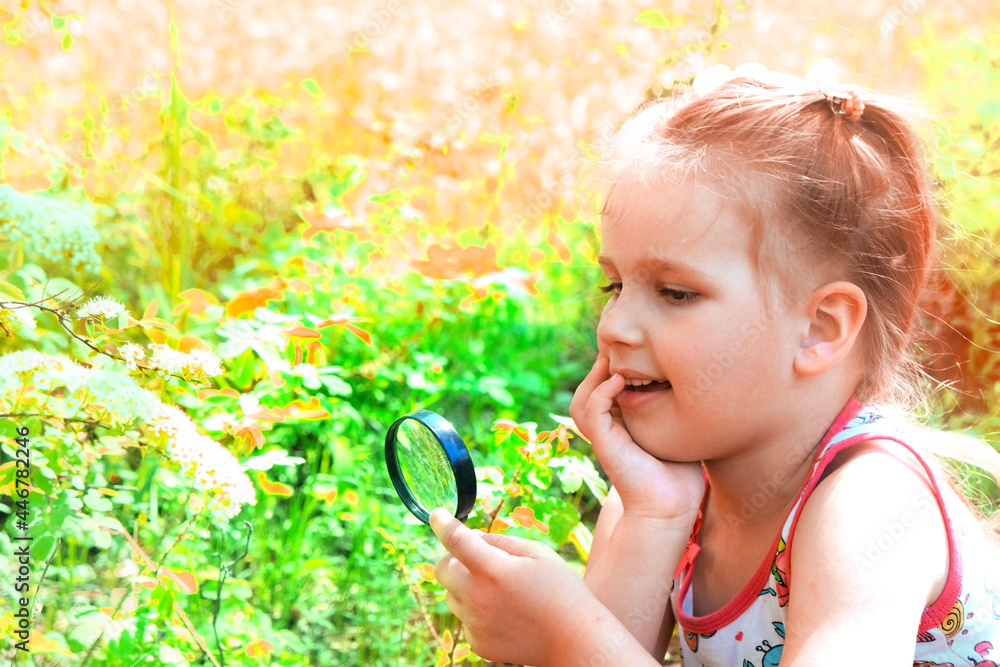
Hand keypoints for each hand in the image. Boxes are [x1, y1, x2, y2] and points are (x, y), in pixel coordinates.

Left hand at [431, 508, 595, 665]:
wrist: (574, 640)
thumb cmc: (561, 590)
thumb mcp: (537, 553)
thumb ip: (500, 542)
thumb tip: (471, 537)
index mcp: (493, 570)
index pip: (455, 540)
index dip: (443, 523)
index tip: (437, 514)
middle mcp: (478, 599)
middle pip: (441, 569)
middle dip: (451, 557)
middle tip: (472, 556)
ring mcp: (476, 624)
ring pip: (452, 595)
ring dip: (465, 585)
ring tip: (499, 588)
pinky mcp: (479, 644)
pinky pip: (466, 619)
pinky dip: (476, 611)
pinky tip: (504, 611)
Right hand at [570, 355, 704, 521]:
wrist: (672, 509)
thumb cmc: (680, 476)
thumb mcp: (678, 432)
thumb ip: (675, 410)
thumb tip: (696, 383)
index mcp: (620, 427)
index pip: (605, 389)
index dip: (615, 367)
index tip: (637, 349)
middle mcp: (608, 431)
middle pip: (588, 389)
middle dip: (601, 366)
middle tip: (621, 347)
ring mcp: (604, 437)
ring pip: (582, 399)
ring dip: (596, 376)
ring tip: (616, 359)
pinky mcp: (604, 444)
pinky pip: (592, 409)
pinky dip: (602, 391)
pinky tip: (621, 380)